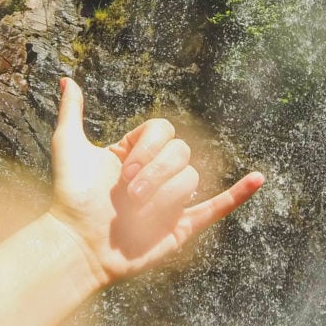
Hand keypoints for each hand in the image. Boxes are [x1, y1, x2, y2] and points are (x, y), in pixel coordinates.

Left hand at [48, 78, 263, 287]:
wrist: (78, 244)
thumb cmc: (71, 198)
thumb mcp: (69, 147)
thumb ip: (72, 113)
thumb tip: (67, 81)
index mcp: (137, 154)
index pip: (163, 131)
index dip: (148, 147)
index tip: (122, 168)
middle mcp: (156, 175)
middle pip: (181, 153)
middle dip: (156, 172)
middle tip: (129, 194)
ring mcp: (170, 201)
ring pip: (190, 180)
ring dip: (164, 194)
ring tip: (137, 212)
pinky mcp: (181, 227)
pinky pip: (217, 207)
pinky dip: (238, 194)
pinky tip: (258, 178)